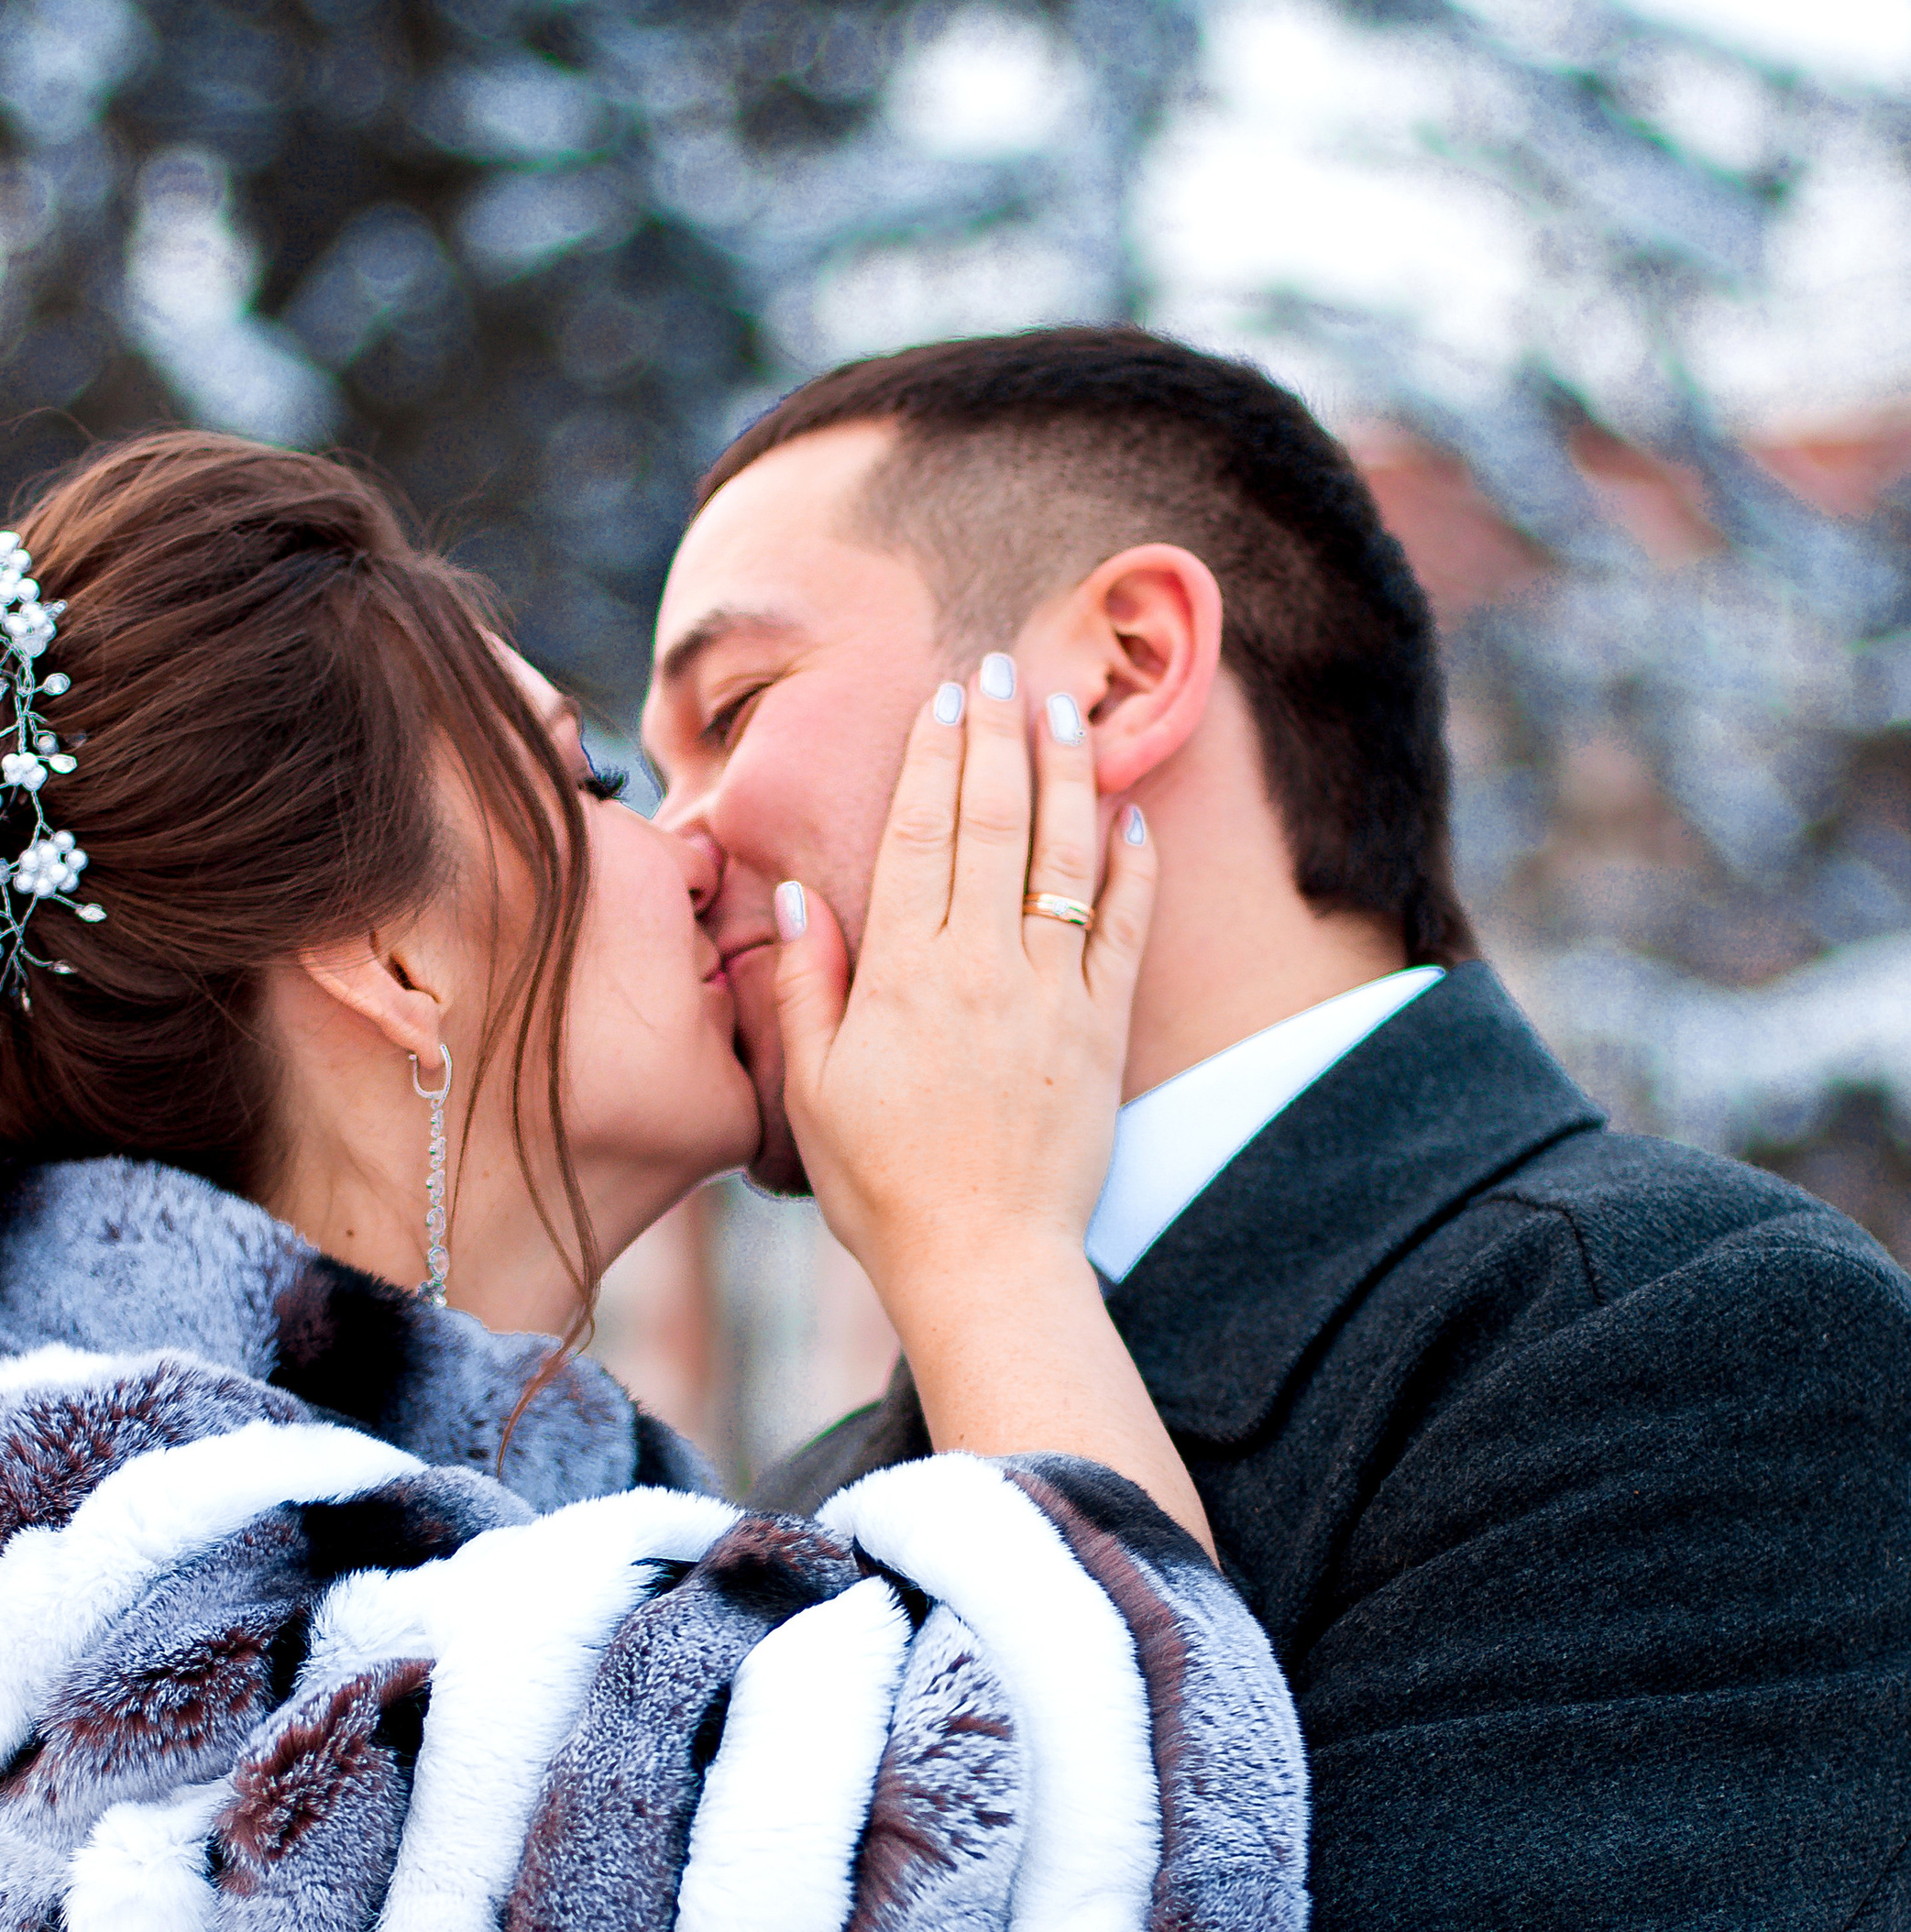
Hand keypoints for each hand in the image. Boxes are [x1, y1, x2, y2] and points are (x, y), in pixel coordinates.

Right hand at [770, 656, 1211, 1548]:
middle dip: (1000, 734)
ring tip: (1070, 707)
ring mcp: (1052, 995)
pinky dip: (1131, 867)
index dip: (935, 756)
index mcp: (904, 974)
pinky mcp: (1104, 1032)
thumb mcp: (811, 1092)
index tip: (945, 696)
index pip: (920, 833)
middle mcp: (982, 967)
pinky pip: (1124, 928)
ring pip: (1064, 855)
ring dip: (1069, 774)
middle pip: (994, 821)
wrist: (983, 1264)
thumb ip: (807, 986)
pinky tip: (1132, 818)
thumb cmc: (883, 1188)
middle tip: (1004, 666)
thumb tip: (799, 894)